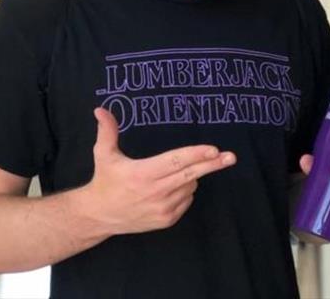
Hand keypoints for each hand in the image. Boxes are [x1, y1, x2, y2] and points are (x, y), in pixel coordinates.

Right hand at [75, 108, 235, 235]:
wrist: (98, 216)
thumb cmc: (105, 181)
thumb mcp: (103, 155)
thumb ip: (107, 131)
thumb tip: (100, 109)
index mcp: (142, 173)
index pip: (175, 161)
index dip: (196, 154)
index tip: (214, 149)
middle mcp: (155, 192)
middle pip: (191, 174)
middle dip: (213, 164)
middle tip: (231, 157)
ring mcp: (162, 208)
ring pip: (190, 185)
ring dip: (189, 177)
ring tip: (168, 175)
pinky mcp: (167, 220)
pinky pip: (187, 199)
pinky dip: (185, 191)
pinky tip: (168, 189)